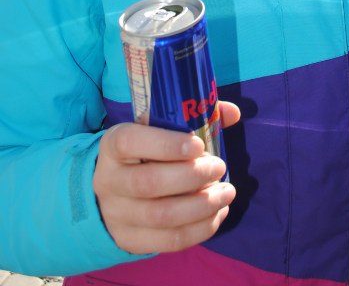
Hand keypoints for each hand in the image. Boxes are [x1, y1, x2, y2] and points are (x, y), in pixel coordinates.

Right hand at [93, 101, 239, 254]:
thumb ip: (194, 115)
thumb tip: (233, 113)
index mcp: (113, 145)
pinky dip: (201, 229)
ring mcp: (117, 215)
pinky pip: (169, 241)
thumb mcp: (158, 128)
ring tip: (227, 192)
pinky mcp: (130, 240)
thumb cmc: (146, 151)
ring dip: (203, 205)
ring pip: (162, 216)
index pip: (130, 142)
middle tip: (219, 167)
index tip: (198, 144)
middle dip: (193, 176)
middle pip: (150, 183)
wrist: (114, 190)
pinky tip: (218, 213)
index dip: (165, 144)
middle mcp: (109, 181)